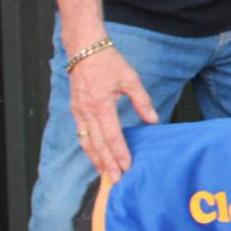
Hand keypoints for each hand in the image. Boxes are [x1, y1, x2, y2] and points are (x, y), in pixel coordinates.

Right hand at [69, 46, 157, 181]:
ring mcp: (79, 112)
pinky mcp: (75, 111)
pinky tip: (95, 157)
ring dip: (96, 160)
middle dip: (107, 163)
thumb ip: (142, 101)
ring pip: (87, 143)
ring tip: (105, 175)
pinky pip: (81, 135)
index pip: (112, 135)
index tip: (127, 166)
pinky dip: (89, 149)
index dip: (120, 152)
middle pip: (98, 144)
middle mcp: (87, 112)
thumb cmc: (109, 62)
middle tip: (116, 180)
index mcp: (101, 104)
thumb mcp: (131, 79)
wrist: (85, 50)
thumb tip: (154, 120)